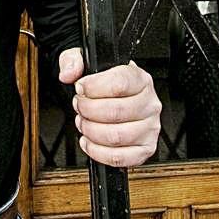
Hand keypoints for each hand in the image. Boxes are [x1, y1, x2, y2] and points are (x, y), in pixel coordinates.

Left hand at [57, 47, 162, 167]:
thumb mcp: (87, 61)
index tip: (80, 87)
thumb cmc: (105, 82)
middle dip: (88, 110)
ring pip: (116, 136)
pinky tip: (89, 141)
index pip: (119, 83)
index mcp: (140, 79)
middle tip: (80, 106)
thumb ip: (73, 61)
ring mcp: (150, 128)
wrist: (117, 97)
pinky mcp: (145, 149)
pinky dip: (98, 152)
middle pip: (116, 112)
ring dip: (91, 131)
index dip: (94, 87)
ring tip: (84, 122)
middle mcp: (149, 104)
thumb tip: (69, 74)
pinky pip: (120, 157)